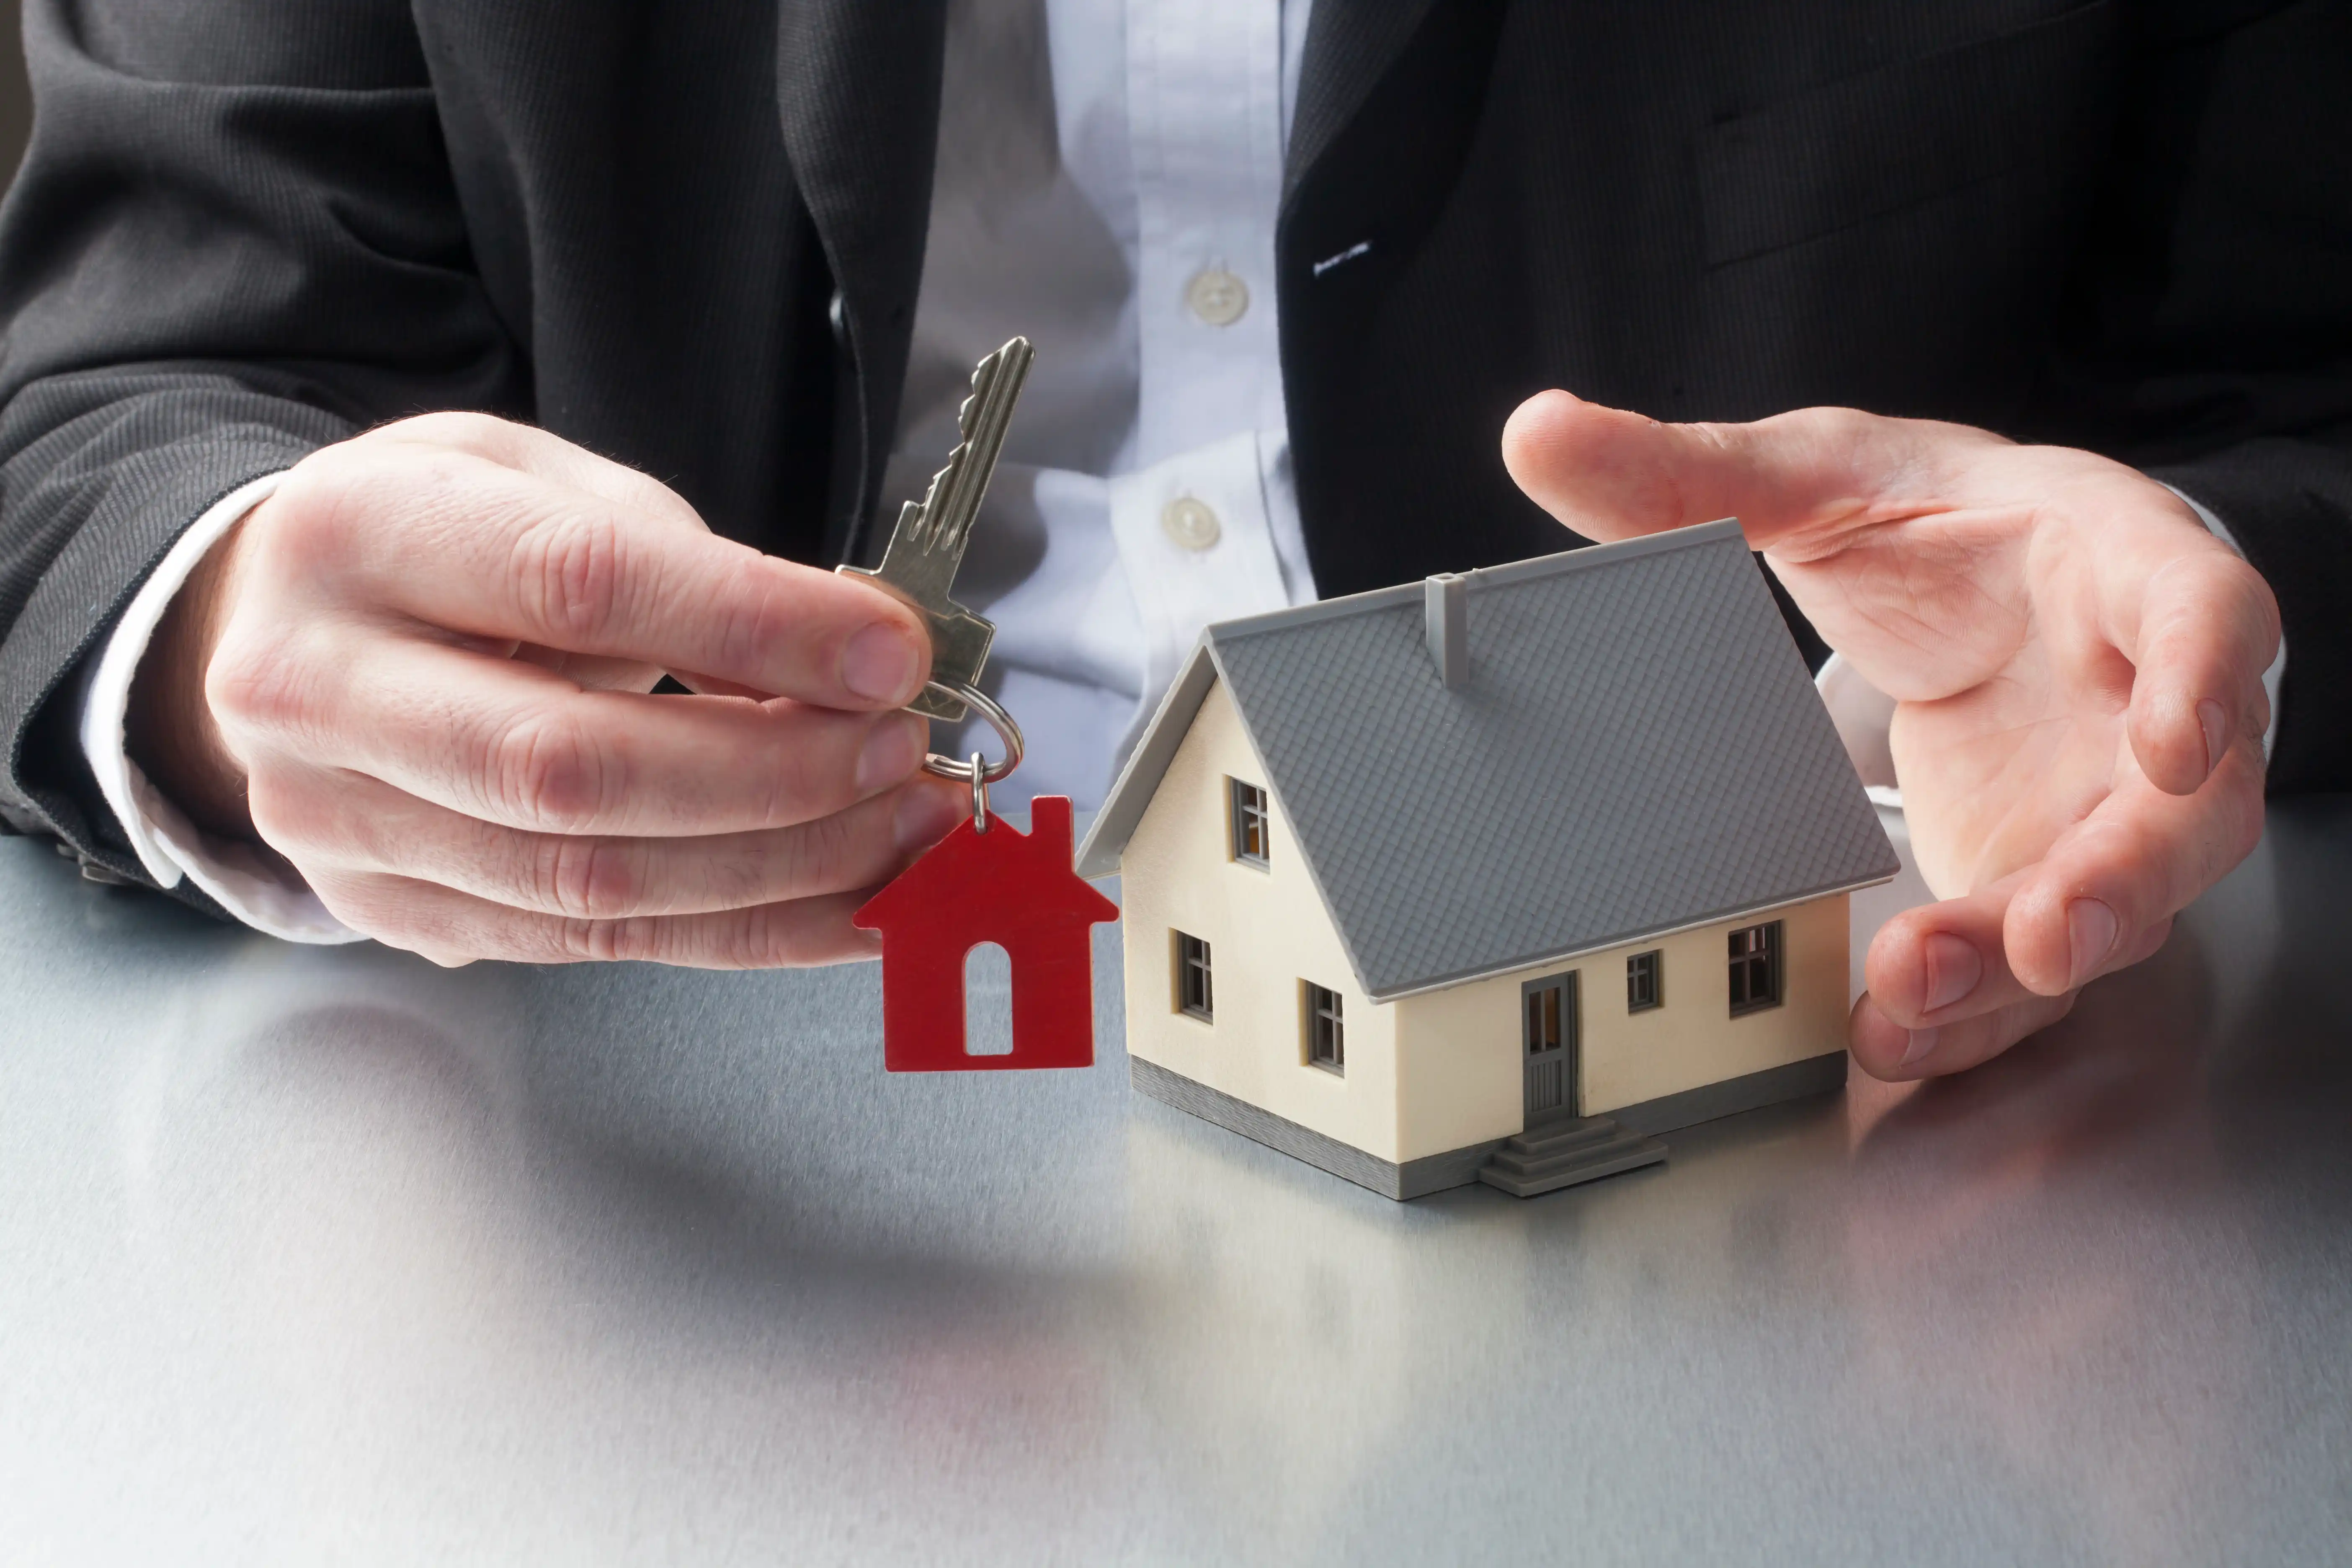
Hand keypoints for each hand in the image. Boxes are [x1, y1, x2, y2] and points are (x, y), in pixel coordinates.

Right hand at [127, 413, 968, 965]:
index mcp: (353, 538)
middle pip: (577, 765)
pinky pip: (599, 942)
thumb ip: (680, 557)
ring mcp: (342, 822)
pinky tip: (853, 903)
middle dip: (777, 771)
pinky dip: (750, 930)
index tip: (887, 651)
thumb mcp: (540, 483)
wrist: (288, 625)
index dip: (755, 626)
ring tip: (907, 826)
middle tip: (904, 751)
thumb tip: (847, 658)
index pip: (580, 586)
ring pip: (593, 879)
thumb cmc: (439, 541)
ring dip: (785, 865)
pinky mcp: (395, 910)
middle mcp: (318, 690)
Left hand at [1501, 394, 2277, 1078]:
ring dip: (2020, 973)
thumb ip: (1692, 468)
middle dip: (2118, 883)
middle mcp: (2144, 700)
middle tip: (2044, 939)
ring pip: (2111, 909)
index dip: (2207, 676)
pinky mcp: (2045, 872)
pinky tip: (1888, 1032)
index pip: (2205, 610)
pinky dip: (1969, 1008)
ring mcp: (2105, 803)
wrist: (1983, 576)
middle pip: (2181, 808)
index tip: (2176, 738)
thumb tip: (1539, 433)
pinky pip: (2031, 961)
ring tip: (1910, 1006)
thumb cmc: (1938, 520)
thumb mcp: (1823, 475)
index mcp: (2120, 566)